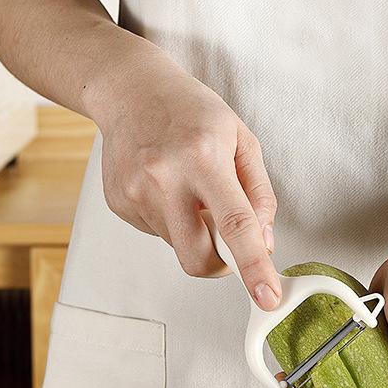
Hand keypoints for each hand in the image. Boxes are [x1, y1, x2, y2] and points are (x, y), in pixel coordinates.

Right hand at [97, 48, 280, 308]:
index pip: (235, 226)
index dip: (254, 267)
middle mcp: (165, 177)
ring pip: (178, 246)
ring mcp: (136, 193)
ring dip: (192, 230)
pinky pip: (157, 233)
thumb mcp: (242, 140)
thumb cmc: (191, 111)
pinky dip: (170, 219)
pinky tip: (165, 185)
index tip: (268, 298)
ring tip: (187, 187)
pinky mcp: (119, 203)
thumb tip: (264, 243)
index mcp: (203, 158)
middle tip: (226, 241)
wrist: (130, 89)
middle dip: (219, 265)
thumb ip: (259, 195)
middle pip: (198, 258)